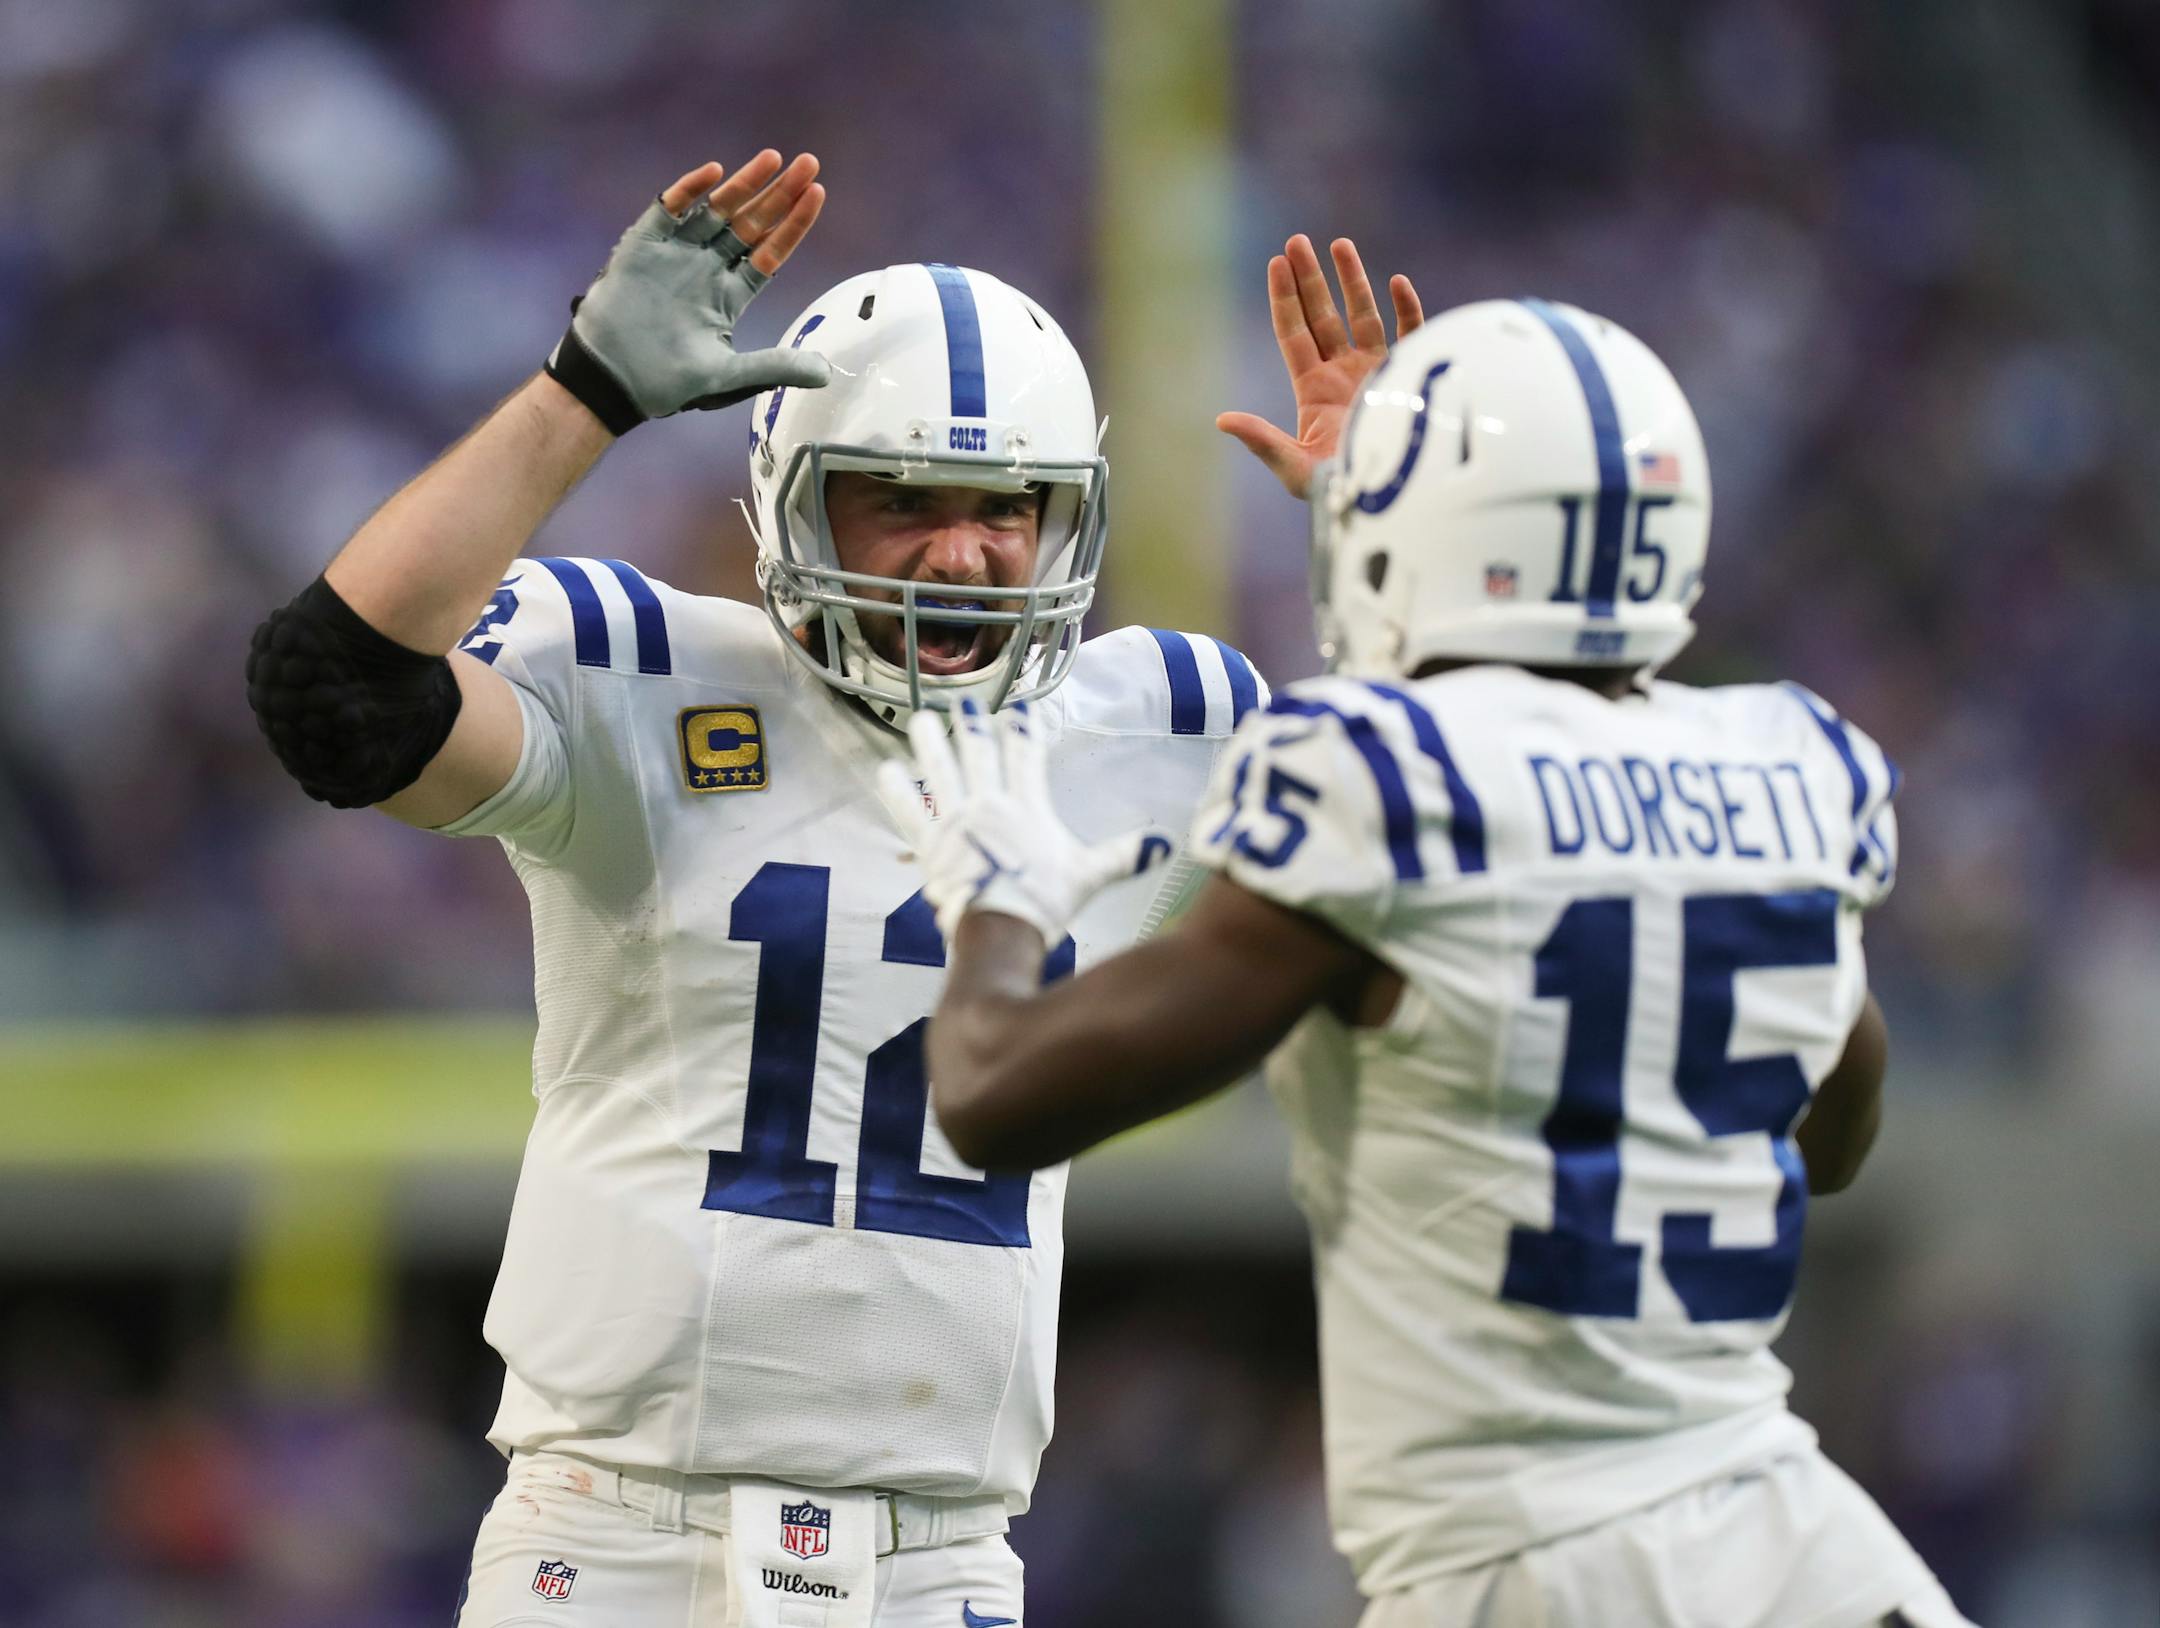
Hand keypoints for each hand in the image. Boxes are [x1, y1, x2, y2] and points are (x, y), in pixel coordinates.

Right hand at [544, 153, 830, 434]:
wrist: (610, 380)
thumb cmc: (666, 381)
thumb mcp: (730, 375)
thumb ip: (777, 366)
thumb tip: (827, 374)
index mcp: (728, 294)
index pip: (769, 252)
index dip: (793, 225)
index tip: (819, 194)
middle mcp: (705, 267)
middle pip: (750, 223)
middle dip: (779, 194)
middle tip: (809, 164)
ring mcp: (676, 253)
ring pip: (717, 209)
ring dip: (744, 183)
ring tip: (773, 158)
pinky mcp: (644, 244)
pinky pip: (669, 208)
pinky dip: (690, 189)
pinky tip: (715, 172)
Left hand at [876, 701, 1174, 943]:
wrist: (999, 931)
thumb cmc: (1043, 903)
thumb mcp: (1087, 877)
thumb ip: (1122, 856)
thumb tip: (1165, 844)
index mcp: (1026, 808)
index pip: (1026, 757)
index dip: (1023, 729)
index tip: (1018, 705)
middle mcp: (989, 806)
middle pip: (979, 754)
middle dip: (972, 724)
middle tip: (963, 700)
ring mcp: (955, 823)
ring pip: (940, 772)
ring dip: (931, 744)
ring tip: (921, 719)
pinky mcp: (929, 845)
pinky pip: (909, 811)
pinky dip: (896, 790)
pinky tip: (885, 769)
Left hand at [1217, 234, 1423, 497]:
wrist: (1389, 503)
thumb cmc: (1340, 492)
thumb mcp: (1296, 467)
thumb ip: (1263, 441)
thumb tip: (1223, 420)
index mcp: (1314, 390)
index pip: (1295, 333)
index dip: (1284, 299)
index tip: (1276, 262)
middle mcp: (1343, 374)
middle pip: (1323, 316)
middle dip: (1310, 279)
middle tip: (1297, 241)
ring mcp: (1377, 372)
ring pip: (1363, 316)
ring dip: (1352, 281)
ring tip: (1339, 244)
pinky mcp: (1410, 377)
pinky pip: (1410, 334)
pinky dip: (1406, 309)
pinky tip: (1396, 281)